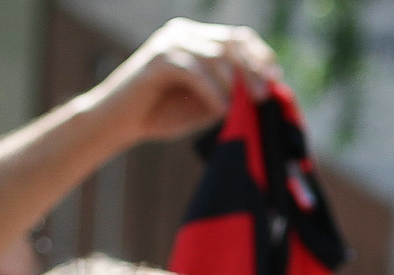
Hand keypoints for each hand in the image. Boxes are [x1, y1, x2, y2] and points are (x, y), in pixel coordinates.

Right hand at [89, 19, 283, 146]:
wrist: (118, 123)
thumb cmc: (160, 115)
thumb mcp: (204, 103)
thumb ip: (230, 95)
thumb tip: (263, 94)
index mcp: (196, 38)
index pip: (238, 37)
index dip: (260, 56)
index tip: (275, 80)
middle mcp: (184, 33)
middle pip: (231, 42)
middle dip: (252, 69)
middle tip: (265, 96)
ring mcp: (170, 43)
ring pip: (215, 55)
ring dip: (235, 82)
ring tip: (246, 106)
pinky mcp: (158, 60)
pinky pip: (195, 72)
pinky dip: (212, 92)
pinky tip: (222, 110)